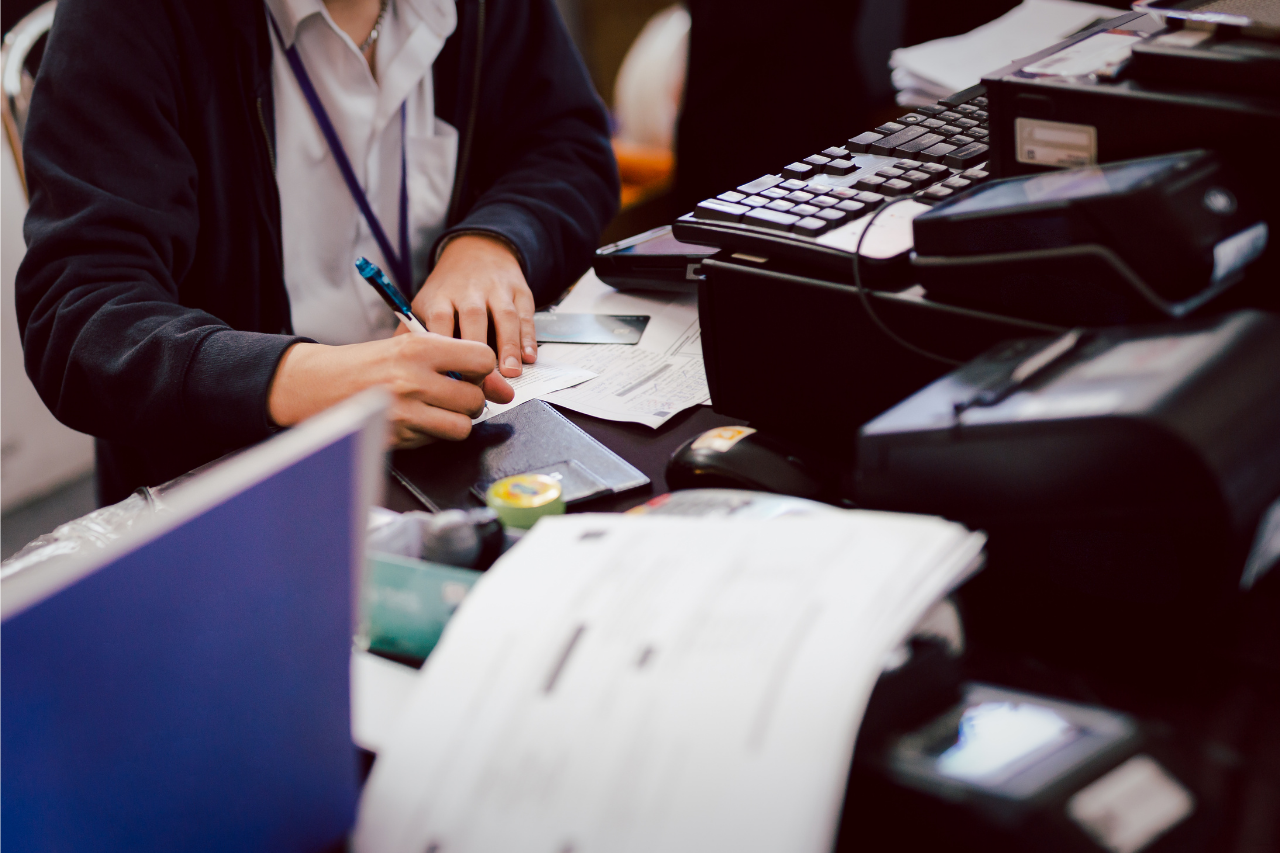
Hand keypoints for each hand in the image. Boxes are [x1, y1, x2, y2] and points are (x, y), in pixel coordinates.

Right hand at [268, 335, 514, 448]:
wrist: (319, 385)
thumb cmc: (367, 363)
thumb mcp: (409, 347)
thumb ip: (456, 362)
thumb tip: (502, 387)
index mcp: (419, 348)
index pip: (482, 359)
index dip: (483, 369)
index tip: (473, 371)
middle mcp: (413, 379)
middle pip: (474, 398)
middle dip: (468, 399)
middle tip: (449, 392)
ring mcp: (404, 412)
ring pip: (461, 426)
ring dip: (454, 420)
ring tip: (435, 408)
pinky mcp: (396, 438)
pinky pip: (435, 441)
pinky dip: (431, 433)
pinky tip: (414, 419)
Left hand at [411, 233, 536, 377]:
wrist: (477, 250)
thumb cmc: (448, 289)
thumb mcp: (424, 304)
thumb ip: (410, 334)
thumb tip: (396, 367)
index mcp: (440, 296)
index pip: (441, 322)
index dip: (446, 350)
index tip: (449, 378)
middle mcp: (469, 291)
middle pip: (473, 319)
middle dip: (478, 352)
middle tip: (481, 382)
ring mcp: (497, 290)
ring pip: (504, 317)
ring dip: (509, 347)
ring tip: (510, 373)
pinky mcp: (520, 291)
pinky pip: (526, 315)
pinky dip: (528, 338)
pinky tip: (528, 358)